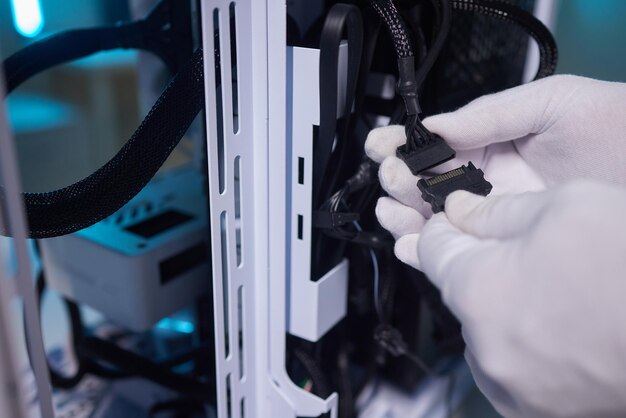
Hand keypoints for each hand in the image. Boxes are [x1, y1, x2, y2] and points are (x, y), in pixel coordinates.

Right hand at [365, 75, 625, 237]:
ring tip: (395, 211)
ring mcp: (492, 216)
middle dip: (398, 181)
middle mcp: (487, 181)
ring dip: (403, 216)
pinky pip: (454, 251)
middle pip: (423, 185)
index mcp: (491, 142)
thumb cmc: (616, 127)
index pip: (434, 145)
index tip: (381, 147)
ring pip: (431, 220)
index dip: (401, 145)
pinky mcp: (502, 246)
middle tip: (395, 178)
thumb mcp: (551, 101)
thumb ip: (489, 113)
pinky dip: (425, 251)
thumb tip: (435, 124)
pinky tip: (411, 244)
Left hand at [406, 181, 625, 417]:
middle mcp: (486, 349)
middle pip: (459, 292)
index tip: (455, 220)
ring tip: (555, 291)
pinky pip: (512, 365)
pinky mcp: (542, 411)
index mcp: (479, 291)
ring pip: (484, 331)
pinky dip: (525, 342)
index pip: (430, 250)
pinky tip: (564, 323)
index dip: (443, 227)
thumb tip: (459, 211)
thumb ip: (496, 210)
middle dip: (480, 266)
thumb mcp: (567, 206)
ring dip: (503, 307)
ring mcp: (515, 388)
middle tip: (522, 251)